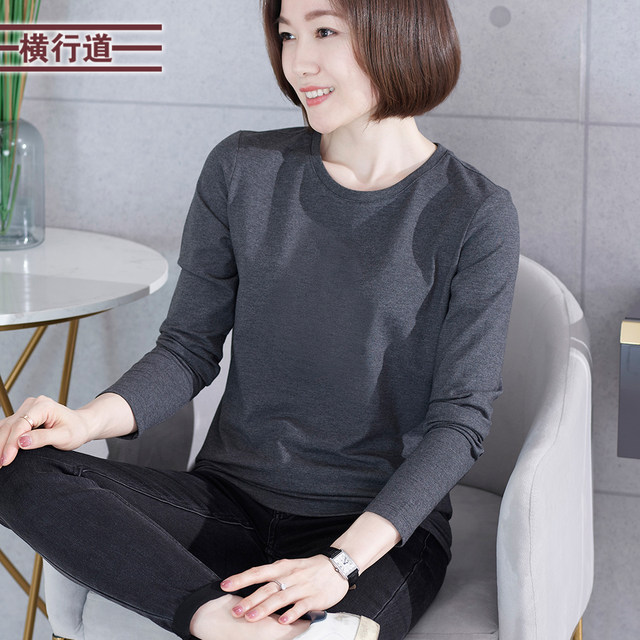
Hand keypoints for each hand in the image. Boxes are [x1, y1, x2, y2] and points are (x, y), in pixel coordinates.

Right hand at [0, 395, 92, 466]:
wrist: (81, 425)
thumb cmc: (76, 430)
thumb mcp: (64, 437)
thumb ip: (43, 438)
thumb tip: (21, 442)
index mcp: (44, 406)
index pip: (21, 425)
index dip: (11, 443)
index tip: (6, 460)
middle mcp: (33, 404)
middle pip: (10, 426)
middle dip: (2, 446)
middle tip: (0, 465)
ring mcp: (26, 409)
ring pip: (6, 427)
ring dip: (0, 444)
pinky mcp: (23, 417)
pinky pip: (8, 428)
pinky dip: (3, 440)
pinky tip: (1, 452)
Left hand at [220, 555, 348, 624]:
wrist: (337, 566)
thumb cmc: (309, 568)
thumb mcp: (289, 566)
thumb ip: (273, 576)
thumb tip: (252, 585)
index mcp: (282, 567)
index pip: (258, 571)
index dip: (241, 578)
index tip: (225, 585)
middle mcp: (290, 576)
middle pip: (266, 588)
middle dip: (249, 599)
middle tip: (235, 610)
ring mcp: (302, 587)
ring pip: (280, 597)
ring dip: (265, 608)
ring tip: (251, 618)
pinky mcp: (314, 598)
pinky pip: (301, 606)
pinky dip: (291, 614)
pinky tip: (283, 621)